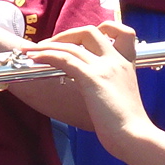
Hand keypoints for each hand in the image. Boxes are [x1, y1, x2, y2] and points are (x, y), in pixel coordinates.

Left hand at [26, 22, 151, 146]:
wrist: (134, 136)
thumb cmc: (129, 126)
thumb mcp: (122, 99)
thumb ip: (110, 89)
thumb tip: (96, 94)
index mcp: (126, 64)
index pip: (121, 32)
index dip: (102, 28)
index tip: (84, 40)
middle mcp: (116, 60)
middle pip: (89, 32)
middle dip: (65, 35)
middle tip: (48, 45)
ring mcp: (104, 67)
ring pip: (72, 45)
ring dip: (47, 45)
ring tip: (30, 51)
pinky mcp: (92, 78)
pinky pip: (65, 59)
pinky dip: (47, 56)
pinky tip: (35, 59)